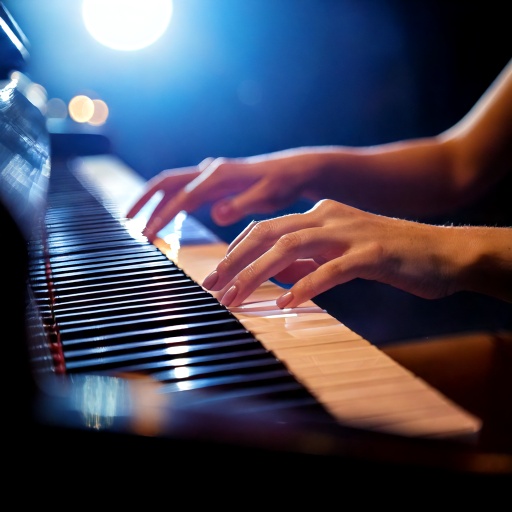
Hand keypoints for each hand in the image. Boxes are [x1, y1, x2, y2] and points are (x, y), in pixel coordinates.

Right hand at [126, 151, 314, 240]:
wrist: (293, 171)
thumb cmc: (282, 184)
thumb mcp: (267, 196)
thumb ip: (241, 204)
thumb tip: (217, 213)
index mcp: (219, 175)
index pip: (182, 197)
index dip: (163, 216)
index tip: (147, 234)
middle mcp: (210, 171)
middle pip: (167, 182)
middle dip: (145, 200)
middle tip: (128, 220)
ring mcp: (211, 175)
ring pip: (174, 186)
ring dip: (155, 202)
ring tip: (140, 221)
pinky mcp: (214, 182)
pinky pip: (186, 190)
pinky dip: (171, 202)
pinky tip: (166, 216)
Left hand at [202, 199, 465, 307]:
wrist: (444, 252)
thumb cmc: (390, 256)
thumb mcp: (340, 251)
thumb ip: (307, 257)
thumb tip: (272, 272)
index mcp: (319, 214)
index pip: (265, 227)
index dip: (236, 251)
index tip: (218, 275)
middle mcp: (329, 217)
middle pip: (268, 234)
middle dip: (234, 261)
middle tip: (211, 287)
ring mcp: (350, 232)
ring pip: (289, 248)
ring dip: (257, 275)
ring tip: (236, 299)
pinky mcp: (373, 253)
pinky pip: (330, 269)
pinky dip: (305, 285)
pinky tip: (288, 303)